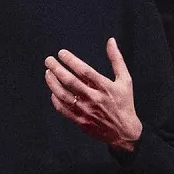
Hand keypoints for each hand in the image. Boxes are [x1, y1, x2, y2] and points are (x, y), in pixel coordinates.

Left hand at [44, 37, 142, 151]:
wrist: (124, 131)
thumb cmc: (124, 103)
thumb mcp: (125, 80)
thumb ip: (116, 59)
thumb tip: (111, 41)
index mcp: (105, 87)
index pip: (84, 71)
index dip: (71, 60)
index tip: (61, 53)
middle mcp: (94, 98)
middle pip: (70, 81)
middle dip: (57, 69)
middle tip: (48, 60)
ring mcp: (85, 110)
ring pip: (64, 95)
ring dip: (53, 83)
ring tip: (47, 73)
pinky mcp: (80, 121)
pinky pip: (63, 109)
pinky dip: (56, 100)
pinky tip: (53, 92)